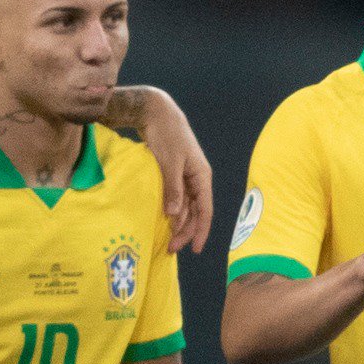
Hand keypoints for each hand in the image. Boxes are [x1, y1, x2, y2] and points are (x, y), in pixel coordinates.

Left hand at [134, 89, 214, 252]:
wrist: (158, 113)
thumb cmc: (166, 135)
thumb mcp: (169, 162)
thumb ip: (173, 188)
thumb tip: (175, 215)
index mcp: (202, 176)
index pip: (205, 210)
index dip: (201, 231)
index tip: (195, 249)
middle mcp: (197, 179)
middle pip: (196, 213)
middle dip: (186, 232)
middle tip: (171, 249)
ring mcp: (187, 178)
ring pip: (186, 208)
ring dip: (178, 224)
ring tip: (167, 241)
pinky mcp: (175, 176)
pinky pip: (177, 200)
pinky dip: (172, 212)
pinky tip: (164, 223)